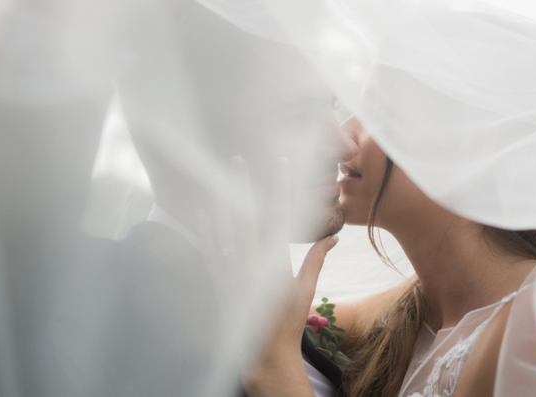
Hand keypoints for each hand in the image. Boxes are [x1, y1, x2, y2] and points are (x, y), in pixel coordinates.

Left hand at [197, 156, 338, 395]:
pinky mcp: (218, 282)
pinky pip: (209, 251)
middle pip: (246, 215)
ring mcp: (231, 272)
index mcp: (276, 262)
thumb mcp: (305, 290)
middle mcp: (251, 263)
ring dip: (221, 201)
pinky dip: (206, 231)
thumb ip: (315, 260)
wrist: (264, 354)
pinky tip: (203, 213)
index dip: (282, 187)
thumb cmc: (288, 322)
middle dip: (241, 186)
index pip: (280, 216)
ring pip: (224, 228)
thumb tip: (332, 238)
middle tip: (236, 160)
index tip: (282, 165)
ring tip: (217, 178)